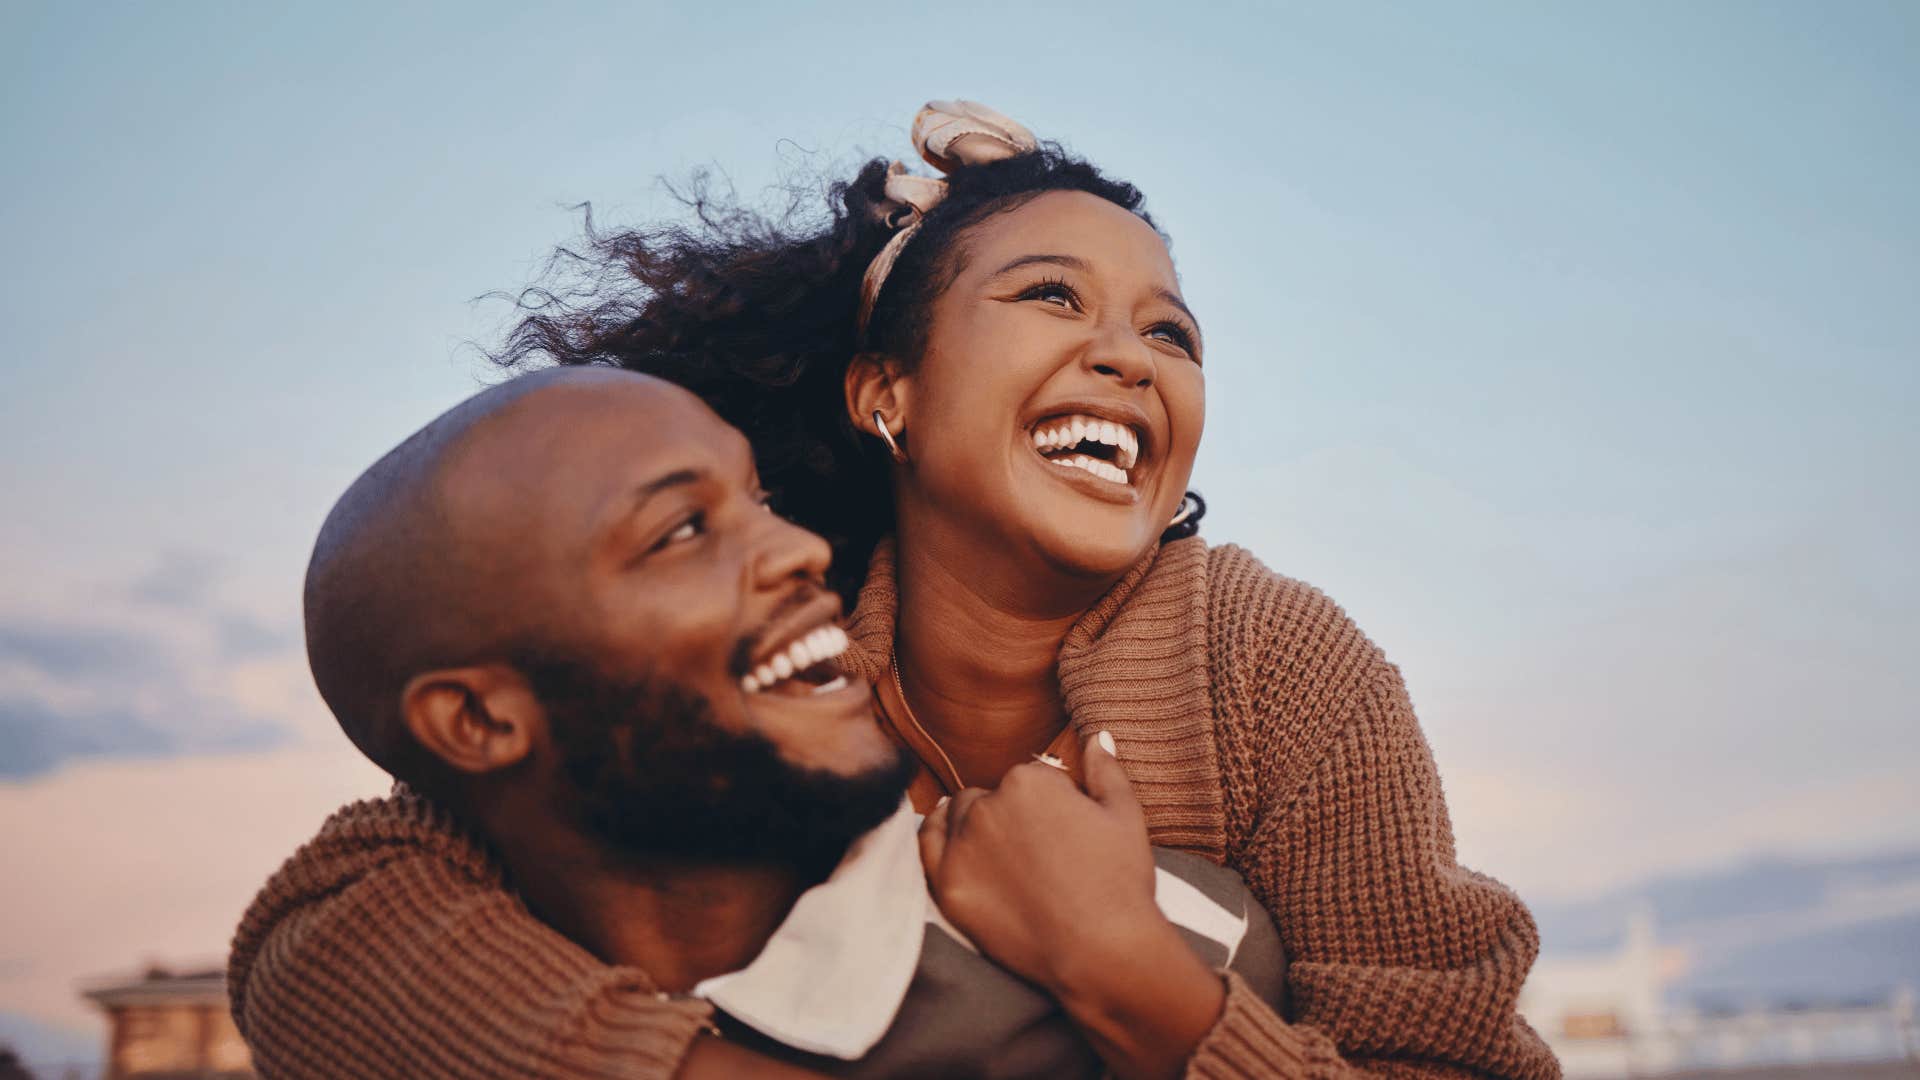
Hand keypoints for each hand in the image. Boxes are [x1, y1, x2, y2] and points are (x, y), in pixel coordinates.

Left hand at [918, 733, 1157, 988]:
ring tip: (1003, 856)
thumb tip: (1098, 735)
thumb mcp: (1125, 814)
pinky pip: (927, 845)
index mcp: (1028, 780)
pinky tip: (948, 837)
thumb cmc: (1119, 882)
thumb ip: (1105, 769)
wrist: (1102, 951)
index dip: (1048, 806)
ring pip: (958, 818)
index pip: (1028, 779)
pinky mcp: (947, 885)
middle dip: (1008, 814)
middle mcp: (988, 805)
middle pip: (989, 796)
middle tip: (1036, 852)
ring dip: (974, 827)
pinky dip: (936, 837)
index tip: (1062, 833)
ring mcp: (963, 846)